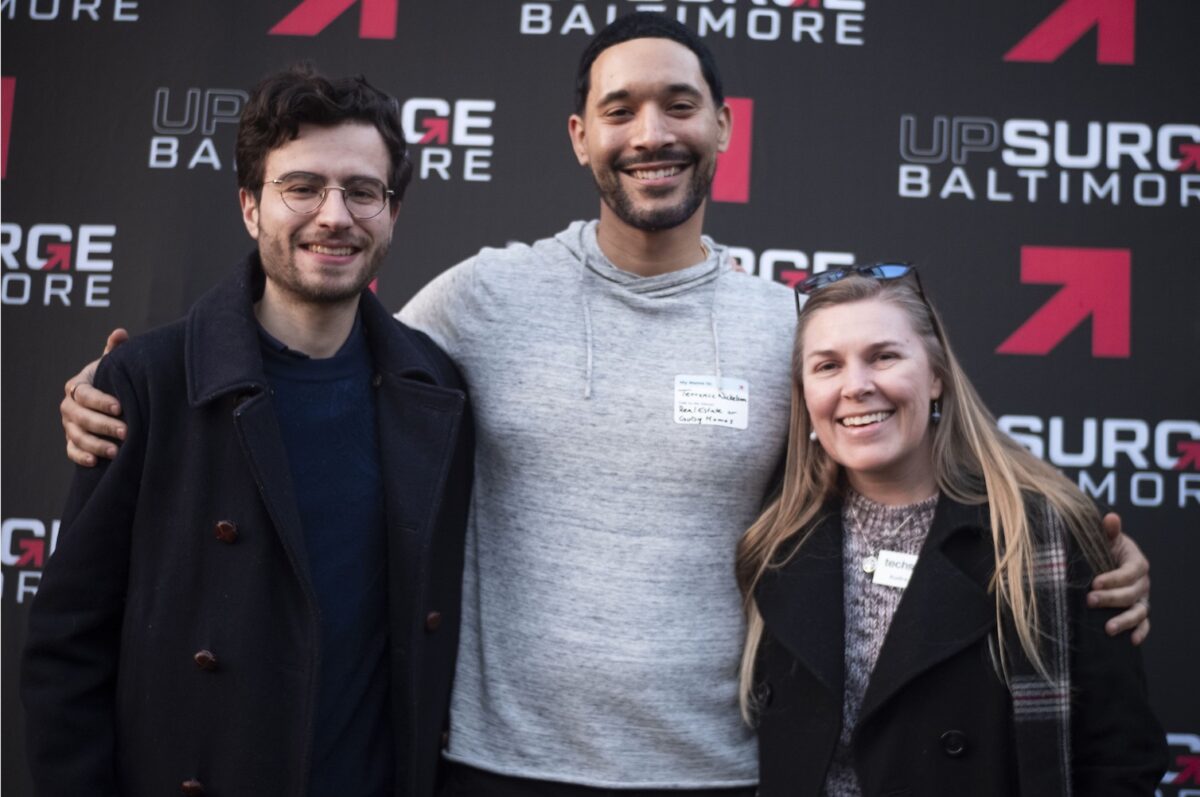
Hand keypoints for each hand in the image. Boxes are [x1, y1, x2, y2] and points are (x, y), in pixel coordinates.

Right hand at [62, 328, 128, 466]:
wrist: (111, 402)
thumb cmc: (114, 382)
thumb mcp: (115, 367)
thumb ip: (116, 351)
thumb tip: (120, 333)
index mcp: (78, 386)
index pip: (85, 394)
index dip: (101, 401)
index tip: (120, 407)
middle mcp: (69, 406)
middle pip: (81, 418)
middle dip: (103, 425)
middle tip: (126, 431)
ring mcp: (69, 425)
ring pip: (76, 436)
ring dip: (95, 445)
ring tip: (117, 451)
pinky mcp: (72, 442)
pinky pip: (72, 452)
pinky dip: (82, 457)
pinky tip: (96, 462)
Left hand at [1087, 512, 1149, 644]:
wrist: (1106, 560)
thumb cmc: (1104, 548)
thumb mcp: (1106, 538)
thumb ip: (1109, 530)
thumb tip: (1111, 517)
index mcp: (1137, 563)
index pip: (1129, 572)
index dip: (1114, 578)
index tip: (1094, 582)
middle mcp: (1142, 582)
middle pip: (1132, 593)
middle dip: (1111, 598)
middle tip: (1090, 600)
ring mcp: (1142, 599)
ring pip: (1139, 612)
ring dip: (1125, 620)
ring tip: (1108, 628)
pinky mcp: (1138, 611)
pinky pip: (1144, 624)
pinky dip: (1140, 633)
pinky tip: (1131, 641)